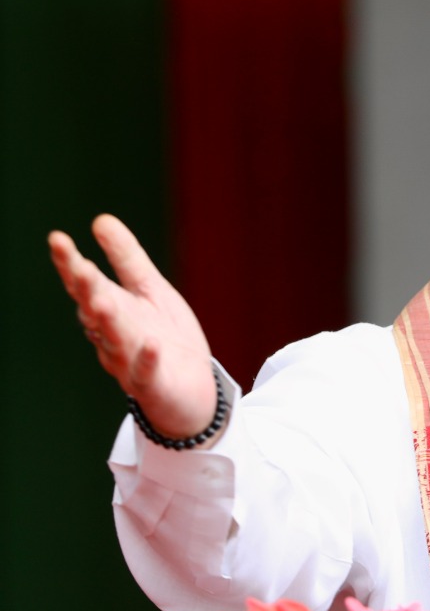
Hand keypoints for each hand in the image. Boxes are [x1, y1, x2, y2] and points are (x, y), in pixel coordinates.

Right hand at [48, 214, 217, 438]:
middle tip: (79, 268)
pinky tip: (153, 345)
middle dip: (86, 291)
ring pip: (114, 341)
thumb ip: (126, 259)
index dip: (70, 265)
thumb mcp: (150, 290)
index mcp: (111, 310)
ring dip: (107, 323)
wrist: (191, 392)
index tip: (57, 239)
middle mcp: (112, 336)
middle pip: (94, 311)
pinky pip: (148, 373)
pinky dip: (148, 359)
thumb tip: (100, 219)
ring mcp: (129, 362)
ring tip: (102, 302)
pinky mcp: (153, 386)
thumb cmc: (164, 336)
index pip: (85, 286)